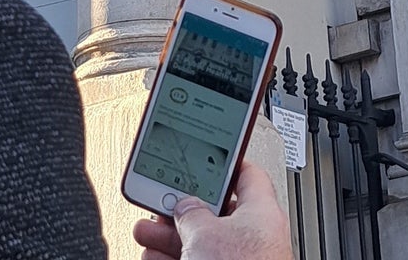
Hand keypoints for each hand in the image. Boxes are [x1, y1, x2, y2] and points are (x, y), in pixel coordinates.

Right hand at [131, 160, 291, 259]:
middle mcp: (254, 240)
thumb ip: (191, 210)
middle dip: (181, 208)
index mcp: (262, 214)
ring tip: (145, 233)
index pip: (246, 174)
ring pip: (201, 244)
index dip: (220, 163)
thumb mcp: (204, 232)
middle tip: (158, 202)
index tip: (198, 158)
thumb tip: (184, 205)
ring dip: (169, 238)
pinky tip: (153, 259)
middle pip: (214, 213)